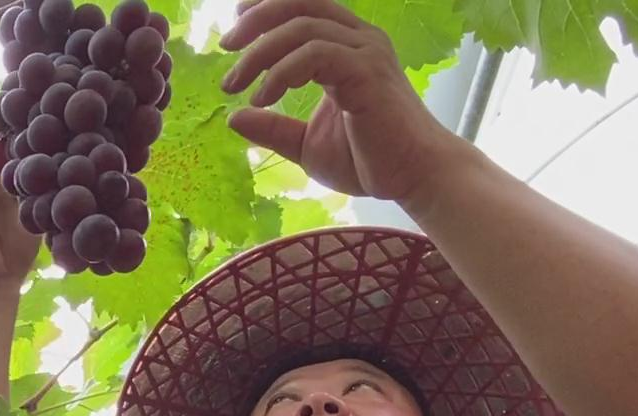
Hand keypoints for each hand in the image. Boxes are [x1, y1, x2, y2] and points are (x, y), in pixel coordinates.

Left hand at [219, 0, 474, 207]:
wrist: (412, 177)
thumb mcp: (306, 144)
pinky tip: (262, 98)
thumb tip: (234, 117)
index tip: (234, 29)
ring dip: (260, 53)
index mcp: (346, 47)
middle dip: (256, 19)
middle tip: (225, 47)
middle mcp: (358, 39)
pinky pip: (315, 54)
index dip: (265, 8)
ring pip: (302, 27)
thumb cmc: (369, 160)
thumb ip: (273, 128)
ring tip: (235, 84)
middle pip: (300, 4)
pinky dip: (281, 72)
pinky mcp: (366, 71)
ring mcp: (365, 52)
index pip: (303, 6)